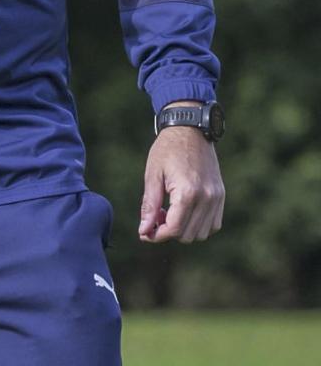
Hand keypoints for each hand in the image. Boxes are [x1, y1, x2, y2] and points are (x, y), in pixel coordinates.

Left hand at [139, 127, 224, 243]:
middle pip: (187, 235)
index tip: (144, 233)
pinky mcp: (221, 195)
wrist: (191, 130)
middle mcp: (207, 197)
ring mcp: (216, 197)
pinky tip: (184, 212)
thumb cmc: (167, 150)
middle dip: (168, 232)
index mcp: (188, 192)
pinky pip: (214, 224)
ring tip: (170, 213)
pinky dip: (198, 225)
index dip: (156, 236)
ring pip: (202, 233)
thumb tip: (144, 231)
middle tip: (156, 217)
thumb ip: (149, 206)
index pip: (174, 229)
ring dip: (184, 230)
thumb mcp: (152, 176)